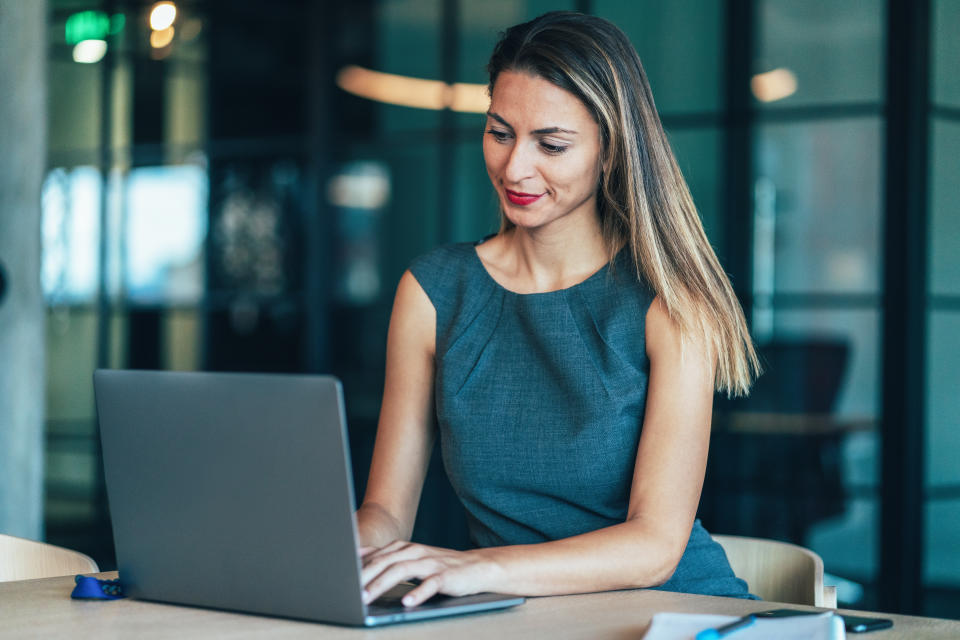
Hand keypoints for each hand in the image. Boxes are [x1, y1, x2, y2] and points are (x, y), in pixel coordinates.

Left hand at [360, 541, 502, 606]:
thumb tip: (359, 556)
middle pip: (384, 562)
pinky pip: (430, 584)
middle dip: (363, 577)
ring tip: (366, 598)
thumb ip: (387, 557)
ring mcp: (431, 563)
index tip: (339, 579)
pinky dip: (418, 593)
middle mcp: (415, 552)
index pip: (376, 556)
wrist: (476, 567)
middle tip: (347, 592)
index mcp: (404, 548)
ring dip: (381, 585)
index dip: (357, 568)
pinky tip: (407, 603)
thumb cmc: (440, 567)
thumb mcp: (411, 559)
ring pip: (401, 571)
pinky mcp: (446, 576)